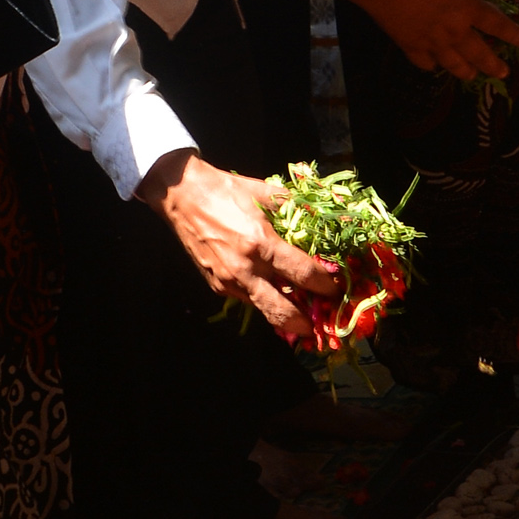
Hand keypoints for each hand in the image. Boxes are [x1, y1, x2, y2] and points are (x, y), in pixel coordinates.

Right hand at [141, 150, 338, 333]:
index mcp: (261, 243)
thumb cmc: (225, 190)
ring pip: (262, 308)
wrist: (182, 195)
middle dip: (304, 323)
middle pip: (281, 309)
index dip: (324, 286)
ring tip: (301, 316)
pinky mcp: (216, 285)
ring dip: (283, 314)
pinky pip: (245, 298)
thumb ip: (295, 207)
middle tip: (319, 327)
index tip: (336, 291)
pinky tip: (271, 293)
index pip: (302, 274)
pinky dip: (261, 298)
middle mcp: (245, 268)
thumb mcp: (264, 193)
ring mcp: (228, 280)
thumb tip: (322, 215)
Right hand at [356, 0, 518, 79]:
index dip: (514, 34)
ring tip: (473, 76)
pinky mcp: (409, 46)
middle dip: (494, 65)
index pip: (497, 25)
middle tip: (502, 73)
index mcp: (467, 7)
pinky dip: (433, 65)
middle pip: (480, 54)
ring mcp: (431, 42)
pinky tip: (435, 64)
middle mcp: (453, 30)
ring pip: (454, 65)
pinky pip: (426, 63)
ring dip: (467, 71)